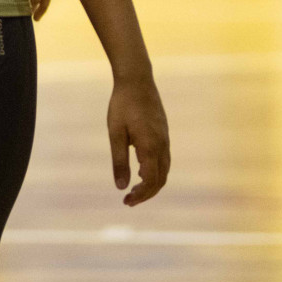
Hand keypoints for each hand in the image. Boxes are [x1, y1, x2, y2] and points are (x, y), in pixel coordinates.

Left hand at [108, 75, 169, 205]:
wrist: (137, 80)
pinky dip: (155, 172)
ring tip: (134, 190)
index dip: (140, 195)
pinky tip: (141, 172)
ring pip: (164, 171)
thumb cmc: (122, 105)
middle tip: (128, 201)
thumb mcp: (115, 133)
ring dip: (151, 184)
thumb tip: (120, 187)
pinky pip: (164, 160)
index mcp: (150, 147)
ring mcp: (165, 140)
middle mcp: (162, 146)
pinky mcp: (164, 134)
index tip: (126, 201)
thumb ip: (119, 161)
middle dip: (146, 194)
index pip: (150, 181)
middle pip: (160, 180)